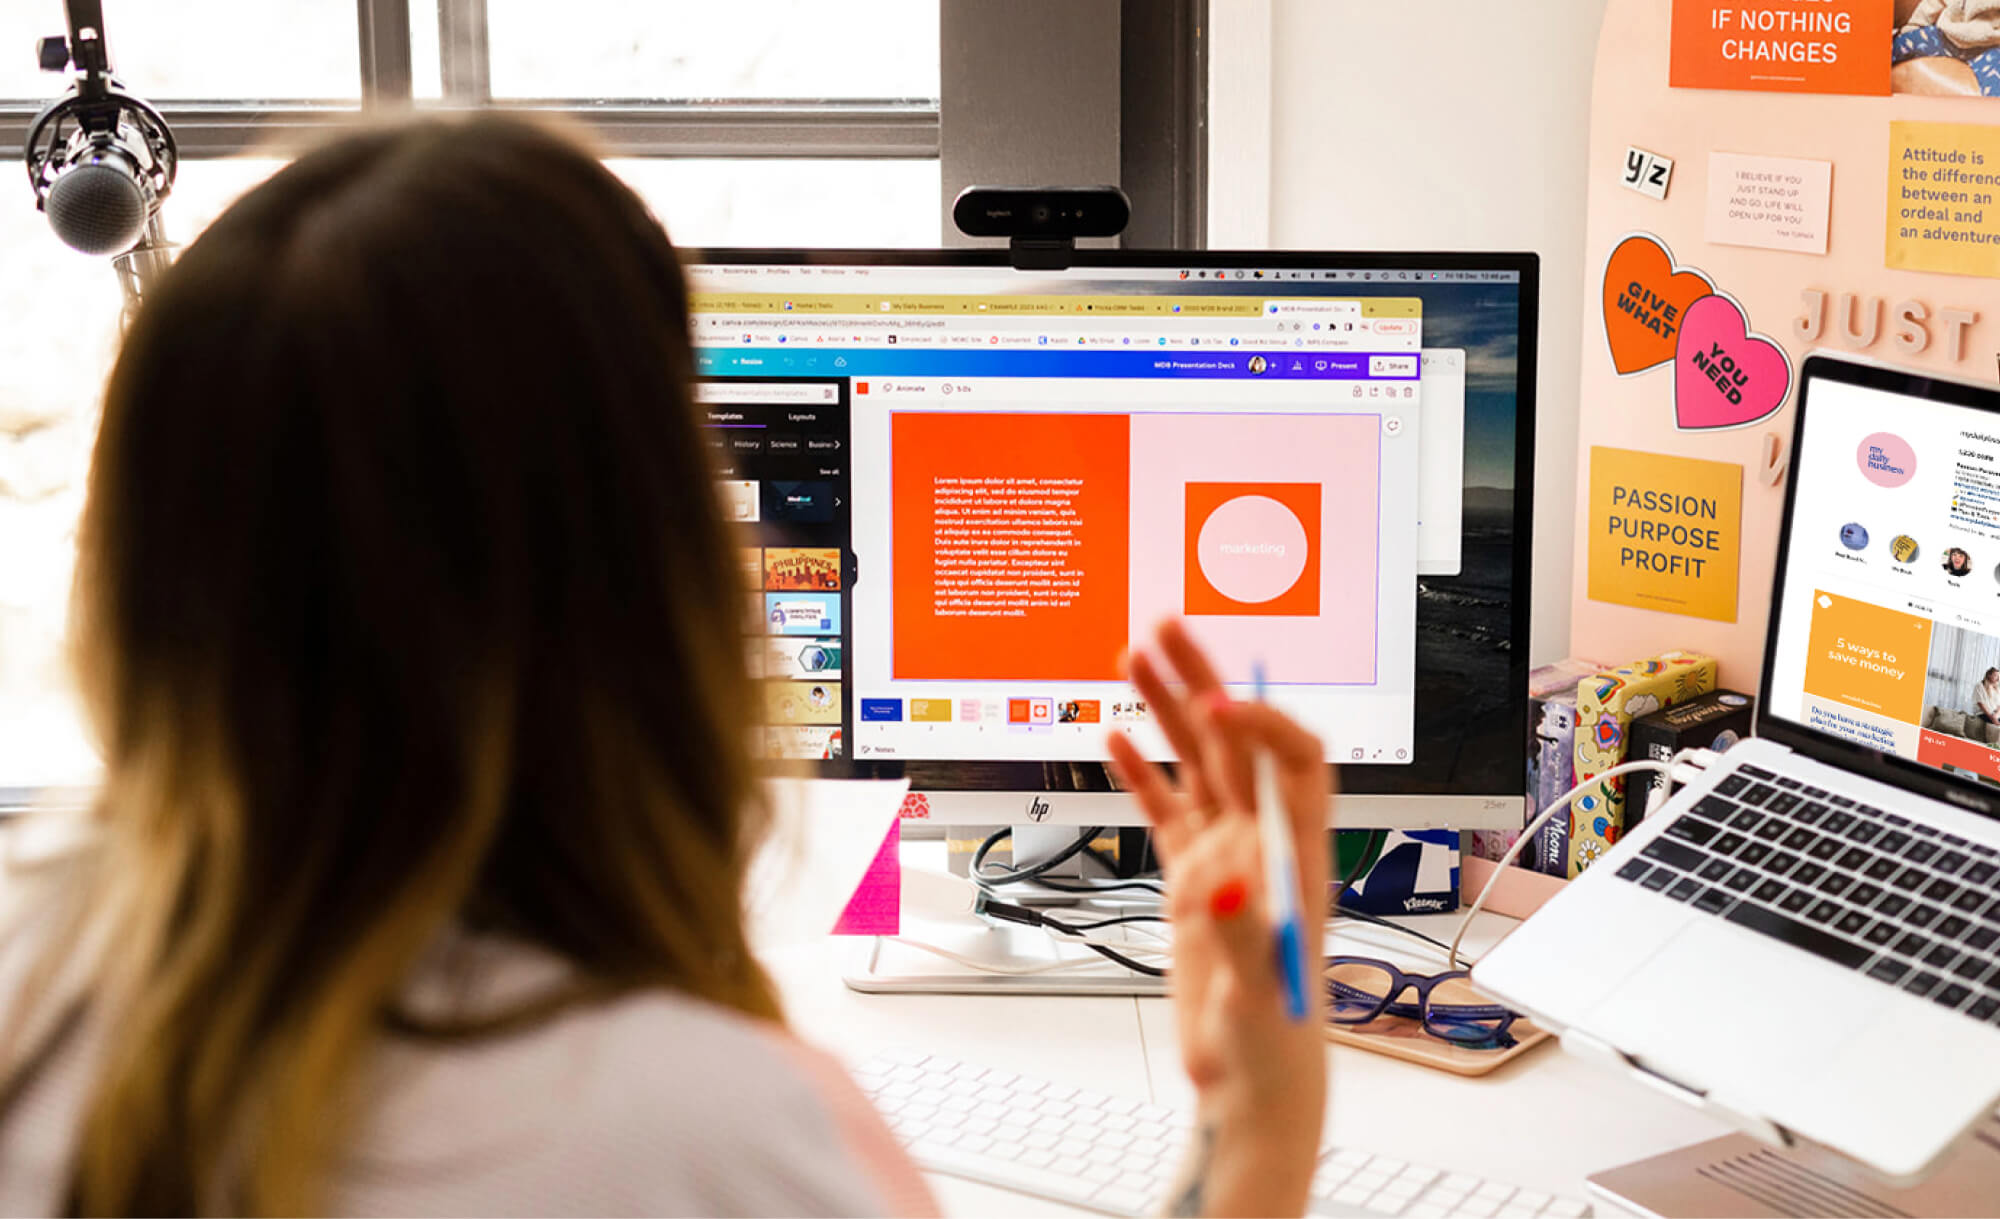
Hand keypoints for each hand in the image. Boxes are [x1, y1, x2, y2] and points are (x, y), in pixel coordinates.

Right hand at [1106, 620, 1331, 1217]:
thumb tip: (1217, 878)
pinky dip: (1139, 773)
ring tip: (1132, 657)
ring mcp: (1225, 857)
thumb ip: (1239, 930)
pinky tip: (1114, 737)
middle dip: (1203, 682)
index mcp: (1298, 857)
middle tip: (1167, 629)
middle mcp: (1265, 845)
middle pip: (1237, 743)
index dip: (1262, 725)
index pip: (1297, 762)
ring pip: (1197, 765)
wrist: (1251, 1082)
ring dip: (1166, 709)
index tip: (1216, 708)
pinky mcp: (1190, 882)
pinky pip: (1165, 811)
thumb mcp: (1259, 990)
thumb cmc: (1274, 1043)